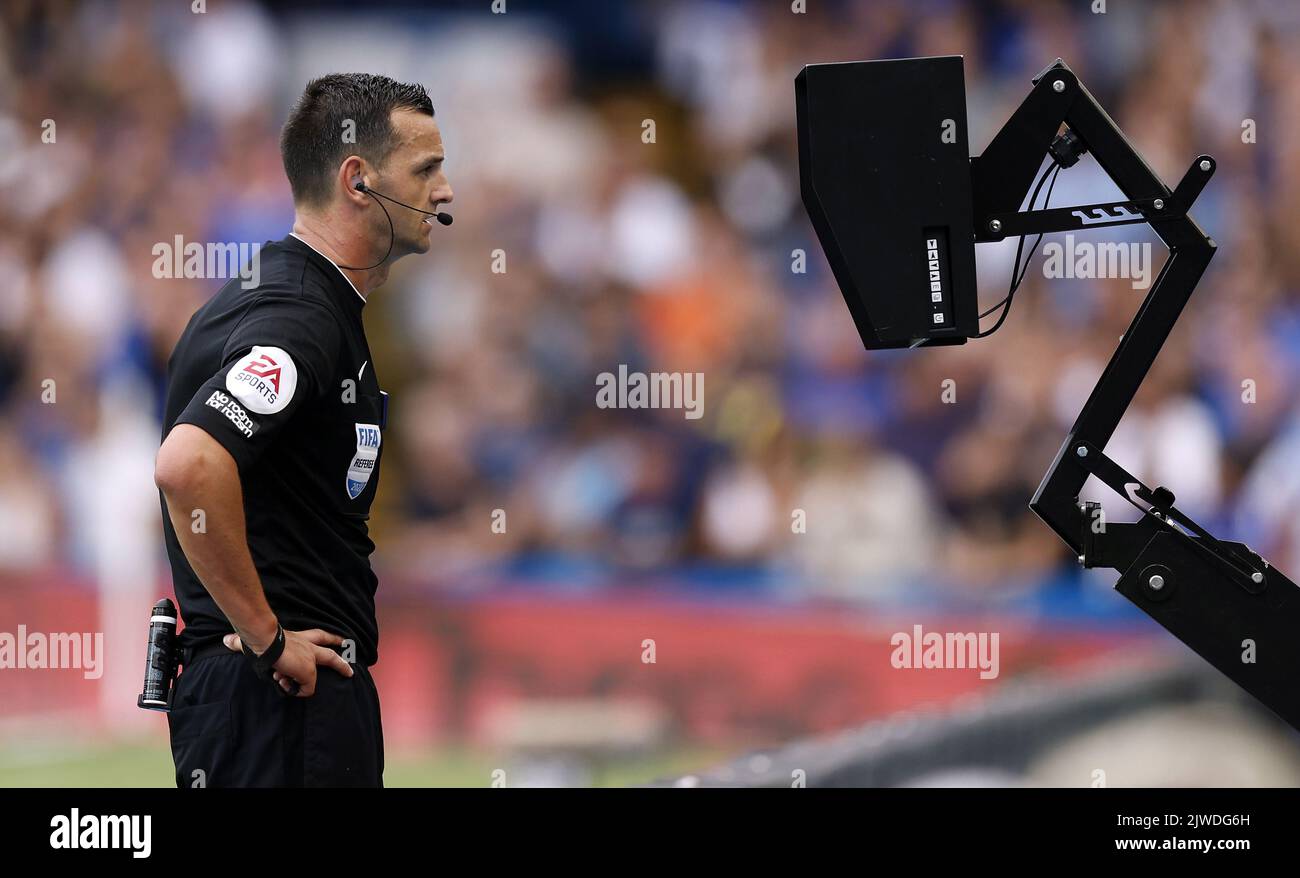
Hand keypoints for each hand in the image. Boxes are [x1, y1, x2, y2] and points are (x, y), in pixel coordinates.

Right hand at [223, 628, 353, 696]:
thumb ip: (242, 642)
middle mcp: (309, 647)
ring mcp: (311, 660)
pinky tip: (283, 684)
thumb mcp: (256, 640)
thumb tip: (225, 641)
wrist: (267, 640)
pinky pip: (305, 689)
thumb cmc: (260, 637)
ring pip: (316, 677)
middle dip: (342, 665)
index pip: (319, 635)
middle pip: (331, 655)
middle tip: (351, 672)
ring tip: (282, 680)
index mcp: (300, 637)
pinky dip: (294, 690)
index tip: (341, 640)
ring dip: (301, 684)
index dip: (331, 638)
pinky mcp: (309, 672)